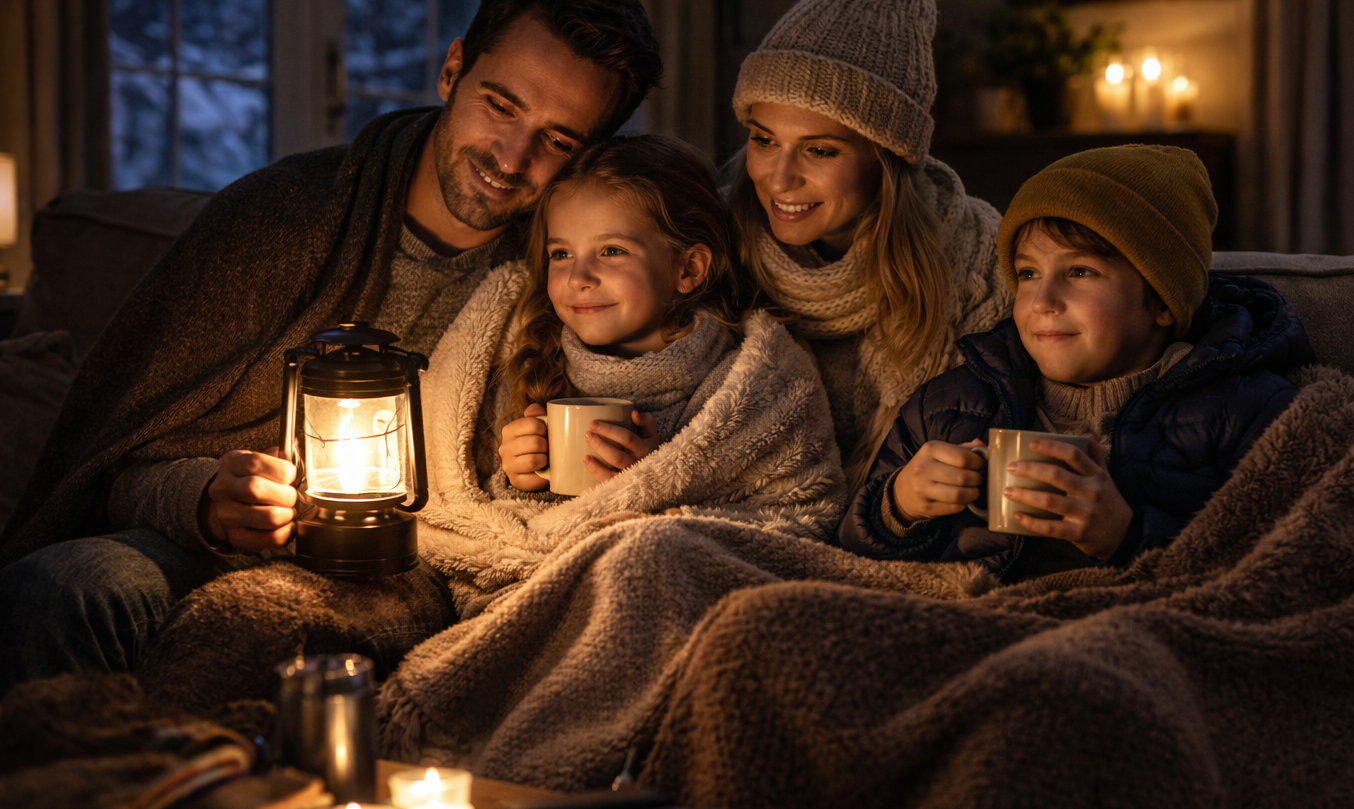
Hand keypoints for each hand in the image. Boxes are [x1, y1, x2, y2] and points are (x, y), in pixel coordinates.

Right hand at [202, 447, 297, 552]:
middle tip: (293, 496)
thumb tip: (297, 443)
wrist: (230, 504)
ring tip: (290, 511)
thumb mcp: (263, 460)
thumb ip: (282, 454)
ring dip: (288, 515)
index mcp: (231, 463)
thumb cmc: (255, 478)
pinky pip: (268, 539)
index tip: (292, 476)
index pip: (255, 463)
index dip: (282, 471)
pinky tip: (287, 526)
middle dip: (287, 494)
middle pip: (256, 489)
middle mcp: (223, 488)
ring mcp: (226, 515)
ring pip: (267, 517)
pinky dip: (286, 533)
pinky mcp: (235, 537)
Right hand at [499, 403, 549, 490]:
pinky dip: (543, 475)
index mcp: (509, 430)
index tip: (547, 433)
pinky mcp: (515, 480)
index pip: (532, 424)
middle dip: (547, 445)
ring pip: (533, 460)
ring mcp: (508, 465)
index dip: (545, 428)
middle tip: (548, 448)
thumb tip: (536, 408)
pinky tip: (544, 471)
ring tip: (546, 459)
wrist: (535, 468)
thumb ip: (536, 415)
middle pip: (535, 442)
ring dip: (545, 459)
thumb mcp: (536, 427)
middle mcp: (505, 448)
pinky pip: (534, 478)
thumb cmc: (537, 443)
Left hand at [583, 410, 660, 482]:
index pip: (627, 438)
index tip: (593, 423)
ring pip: (612, 468)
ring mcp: (630, 475)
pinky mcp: (621, 483)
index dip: (609, 430)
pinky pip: (608, 479)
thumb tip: (633, 413)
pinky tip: (586, 460)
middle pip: (617, 455)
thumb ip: (646, 420)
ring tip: (585, 449)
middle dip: (600, 444)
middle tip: (587, 434)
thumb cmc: (647, 448)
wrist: (655, 471)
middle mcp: (638, 463)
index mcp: (645, 448)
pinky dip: (596, 470)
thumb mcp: (651, 434)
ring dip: (597, 460)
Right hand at [891, 439, 985, 521]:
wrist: (902, 491)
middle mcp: (924, 468)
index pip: (962, 457)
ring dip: (972, 494)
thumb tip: (984, 446)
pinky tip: (961, 500)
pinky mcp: (925, 507)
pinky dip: (963, 505)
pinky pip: (954, 508)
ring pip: (959, 495)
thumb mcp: (940, 452)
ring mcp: (922, 489)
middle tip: (976, 480)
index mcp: (930, 449)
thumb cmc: (927, 468)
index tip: (977, 465)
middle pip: (963, 477)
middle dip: (976, 479)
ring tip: (972, 491)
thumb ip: (963, 449)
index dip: (977, 463)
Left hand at [1004, 436, 1131, 559]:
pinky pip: (1050, 528)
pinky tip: (1017, 516)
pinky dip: (1032, 522)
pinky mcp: (1078, 533)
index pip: (1073, 455)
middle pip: (1056, 476)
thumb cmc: (1109, 502)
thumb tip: (1087, 435)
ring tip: (1007, 491)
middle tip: (1011, 467)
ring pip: (1050, 501)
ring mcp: (1085, 513)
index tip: (1032, 443)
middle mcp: (1091, 492)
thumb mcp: (1106, 478)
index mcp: (1096, 476)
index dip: (1052, 447)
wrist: (1126, 535)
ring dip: (1025, 495)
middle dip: (1030, 470)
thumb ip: (1096, 457)